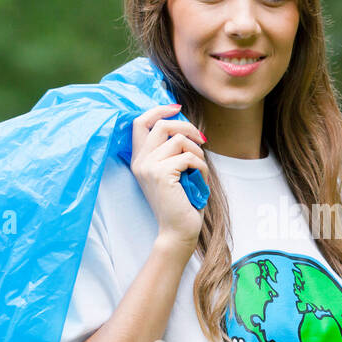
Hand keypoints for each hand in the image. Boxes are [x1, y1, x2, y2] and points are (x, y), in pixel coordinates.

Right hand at [129, 104, 207, 254]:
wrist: (177, 232)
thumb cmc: (180, 203)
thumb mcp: (174, 172)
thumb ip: (172, 150)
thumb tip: (185, 124)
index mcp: (139, 160)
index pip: (140, 122)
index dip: (159, 110)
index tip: (177, 108)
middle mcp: (140, 161)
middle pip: (162, 124)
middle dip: (187, 127)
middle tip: (202, 140)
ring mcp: (148, 167)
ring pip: (178, 139)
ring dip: (197, 151)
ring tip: (200, 169)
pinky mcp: (161, 175)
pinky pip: (189, 157)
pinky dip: (201, 166)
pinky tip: (202, 181)